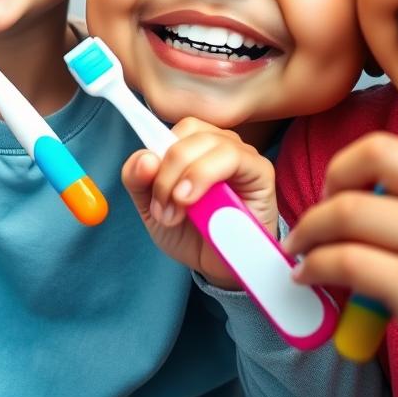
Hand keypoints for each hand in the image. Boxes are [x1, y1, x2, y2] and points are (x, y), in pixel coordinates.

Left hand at [121, 117, 277, 288]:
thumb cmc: (189, 232)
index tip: (145, 178)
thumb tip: (145, 157)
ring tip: (178, 210)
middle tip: (162, 206)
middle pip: (188, 131)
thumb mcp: (151, 207)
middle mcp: (218, 143)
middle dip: (167, 170)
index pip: (173, 127)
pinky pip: (234, 158)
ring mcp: (242, 154)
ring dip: (185, 176)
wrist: (216, 269)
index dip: (156, 150)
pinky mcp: (261, 171)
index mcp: (192, 145)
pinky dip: (206, 177)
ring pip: (208, 142)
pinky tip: (196, 202)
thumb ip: (137, 179)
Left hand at [285, 133, 397, 396]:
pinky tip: (310, 276)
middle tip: (309, 227)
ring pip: (345, 222)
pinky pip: (346, 265)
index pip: (380, 147)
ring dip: (307, 235)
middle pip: (354, 188)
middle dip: (316, 207)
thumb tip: (341, 190)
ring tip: (301, 251)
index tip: (332, 190)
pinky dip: (315, 267)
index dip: (342, 166)